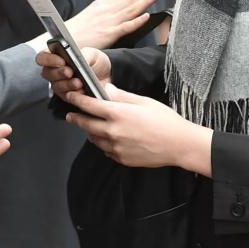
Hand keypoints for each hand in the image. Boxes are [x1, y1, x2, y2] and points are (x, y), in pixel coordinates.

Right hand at [38, 46, 111, 100]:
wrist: (106, 74)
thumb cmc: (95, 61)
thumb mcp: (92, 53)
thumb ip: (85, 54)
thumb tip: (79, 59)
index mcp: (56, 56)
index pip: (42, 57)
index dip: (49, 59)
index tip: (61, 60)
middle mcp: (54, 71)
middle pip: (47, 73)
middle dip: (59, 72)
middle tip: (69, 71)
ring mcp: (59, 84)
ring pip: (56, 86)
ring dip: (67, 84)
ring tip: (78, 82)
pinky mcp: (67, 95)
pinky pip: (66, 96)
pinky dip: (74, 93)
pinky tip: (82, 90)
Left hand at [65, 84, 212, 173]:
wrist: (178, 145)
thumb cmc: (164, 119)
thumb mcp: (143, 101)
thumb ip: (121, 96)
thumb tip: (105, 88)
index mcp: (118, 114)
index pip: (89, 106)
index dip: (77, 100)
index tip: (70, 97)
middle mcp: (113, 132)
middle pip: (86, 125)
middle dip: (76, 119)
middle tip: (71, 115)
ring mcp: (116, 148)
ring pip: (95, 139)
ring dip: (91, 132)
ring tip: (92, 127)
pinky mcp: (121, 159)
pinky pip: (107, 151)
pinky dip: (105, 144)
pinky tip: (111, 139)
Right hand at [66, 0, 168, 48]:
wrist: (61, 41)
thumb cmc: (75, 31)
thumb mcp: (91, 15)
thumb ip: (107, 11)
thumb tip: (121, 8)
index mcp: (103, 4)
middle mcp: (107, 10)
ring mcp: (108, 22)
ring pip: (132, 8)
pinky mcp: (108, 35)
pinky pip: (125, 27)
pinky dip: (136, 21)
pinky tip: (147, 15)